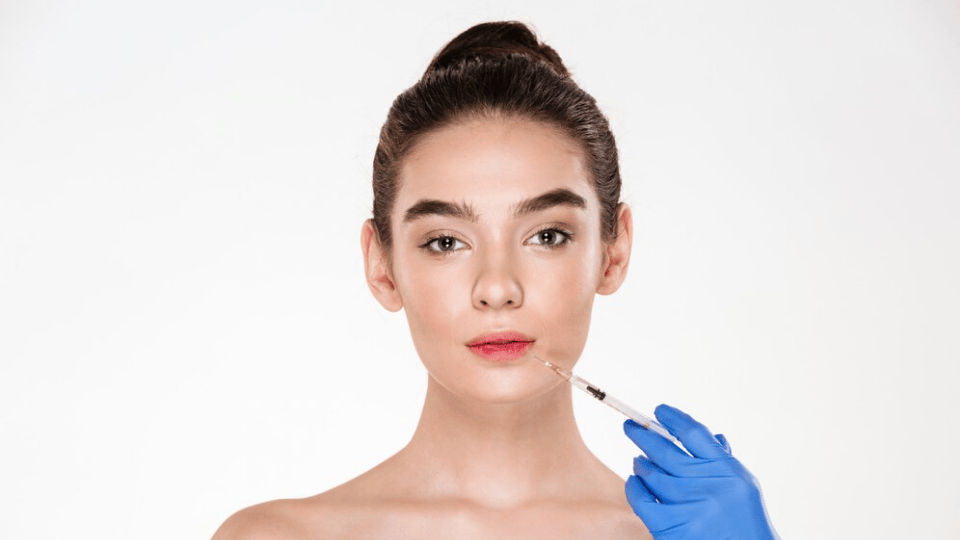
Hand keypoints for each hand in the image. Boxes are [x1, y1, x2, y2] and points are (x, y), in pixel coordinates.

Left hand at [623, 404, 780, 539]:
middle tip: (630, 426)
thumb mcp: (743, 486)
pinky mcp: (672, 527)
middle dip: (643, 434)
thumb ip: (724, 460)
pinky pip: (642, 500)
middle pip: (666, 450)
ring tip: (638, 459)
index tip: (660, 410)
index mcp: (727, 470)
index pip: (694, 433)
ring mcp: (688, 506)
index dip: (673, 418)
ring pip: (652, 474)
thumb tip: (713, 435)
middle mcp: (707, 485)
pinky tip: (634, 481)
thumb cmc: (744, 521)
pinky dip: (634, 487)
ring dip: (641, 463)